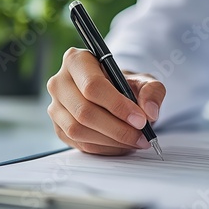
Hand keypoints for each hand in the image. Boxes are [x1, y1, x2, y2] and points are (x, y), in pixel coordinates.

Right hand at [47, 48, 165, 155]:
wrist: (116, 96)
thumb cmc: (127, 85)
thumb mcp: (145, 81)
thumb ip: (153, 91)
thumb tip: (149, 111)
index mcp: (77, 60)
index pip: (93, 86)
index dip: (118, 106)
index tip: (140, 120)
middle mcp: (60, 82)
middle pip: (84, 111)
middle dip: (117, 128)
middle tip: (142, 135)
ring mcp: (56, 106)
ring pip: (79, 131)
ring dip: (112, 141)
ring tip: (136, 141)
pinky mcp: (59, 128)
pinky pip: (80, 144)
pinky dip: (105, 148)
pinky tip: (122, 144)